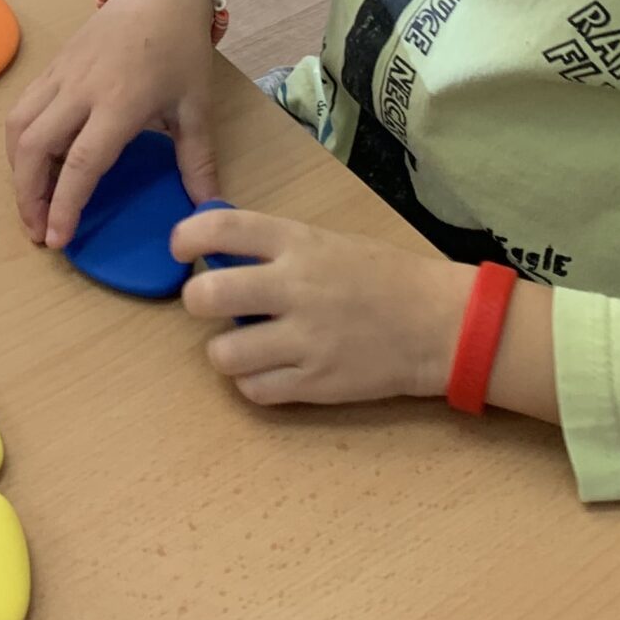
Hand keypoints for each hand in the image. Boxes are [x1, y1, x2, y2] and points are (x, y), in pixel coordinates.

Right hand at [6, 0, 221, 250]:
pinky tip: (34, 162)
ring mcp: (60, 75)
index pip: (80, 163)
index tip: (57, 239)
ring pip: (18, 127)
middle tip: (38, 230)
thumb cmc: (180, 48)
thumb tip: (209, 208)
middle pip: (34, 148)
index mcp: (119, 103)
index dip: (64, 205)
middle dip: (27, 196)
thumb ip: (198, 159)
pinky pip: (23, 108)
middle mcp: (80, 90)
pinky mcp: (51, 66)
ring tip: (32, 201)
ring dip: (17, 170)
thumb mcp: (196, 106)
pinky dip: (20, 141)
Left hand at [172, 207, 467, 406]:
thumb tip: (219, 253)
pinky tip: (269, 370)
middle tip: (209, 304)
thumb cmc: (384, 276)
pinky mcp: (316, 383)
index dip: (187, 236)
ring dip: (224, 350)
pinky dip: (252, 383)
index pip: (223, 228)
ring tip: (245, 345)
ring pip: (223, 353)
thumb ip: (277, 248)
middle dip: (196, 300)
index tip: (180, 248)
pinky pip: (255, 390)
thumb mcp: (329, 242)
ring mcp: (306, 339)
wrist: (439, 323)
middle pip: (209, 295)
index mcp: (299, 243)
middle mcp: (296, 288)